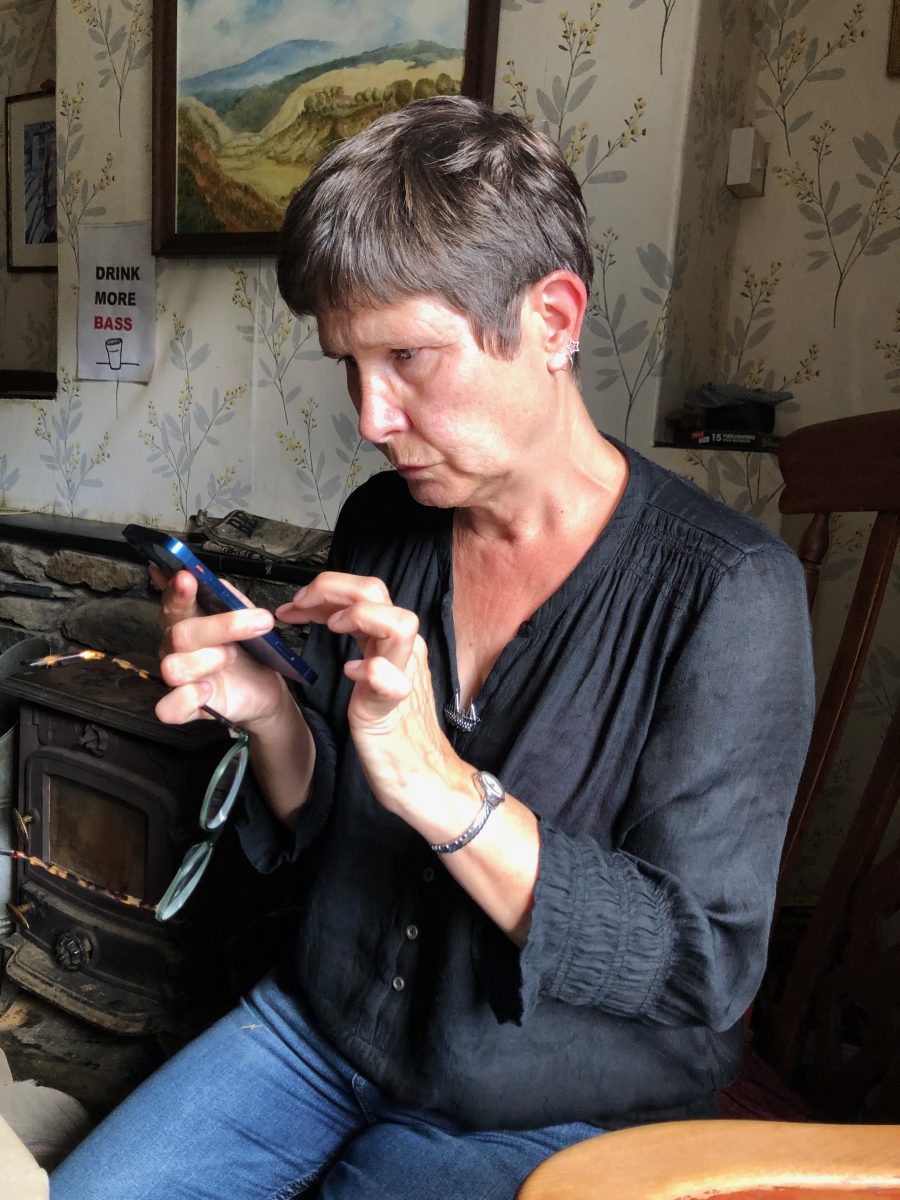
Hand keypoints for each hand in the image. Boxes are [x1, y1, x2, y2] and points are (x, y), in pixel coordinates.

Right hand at [152, 564, 290, 733]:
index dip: (176, 591)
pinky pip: (168, 708)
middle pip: (180, 633)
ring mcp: (179, 677)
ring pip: (173, 667)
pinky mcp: (185, 706)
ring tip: (232, 657)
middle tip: (259, 622)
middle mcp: (176, 647)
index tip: (187, 578)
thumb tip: (209, 579)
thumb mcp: (246, 616)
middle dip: (222, 626)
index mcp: (187, 620)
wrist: (266, 685)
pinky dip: (188, 697)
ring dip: (210, 660)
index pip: (172, 602)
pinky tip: (208, 689)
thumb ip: (228, 597)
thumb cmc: (250, 648)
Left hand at [277, 572, 469, 827]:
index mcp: (393, 641)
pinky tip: (351, 672)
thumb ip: (361, 639)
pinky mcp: (393, 709)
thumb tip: (330, 611)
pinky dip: (373, 671)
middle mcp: (402, 651)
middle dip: (332, 588)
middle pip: (377, 591)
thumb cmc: (393, 728)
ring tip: (331, 628)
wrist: (419, 773)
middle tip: (301, 605)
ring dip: (359, 615)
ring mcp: (403, 676)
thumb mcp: (371, 670)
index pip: (365, 591)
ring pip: (399, 624)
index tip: (297, 603)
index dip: (327, 588)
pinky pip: (393, 683)